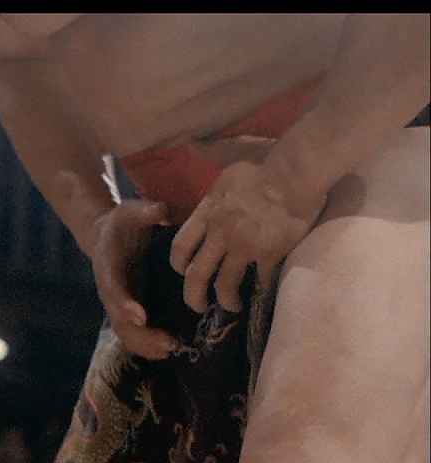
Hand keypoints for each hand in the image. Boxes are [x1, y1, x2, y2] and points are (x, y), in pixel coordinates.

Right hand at [88, 199, 178, 359]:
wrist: (106, 235)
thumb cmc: (123, 222)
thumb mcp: (130, 209)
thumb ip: (146, 210)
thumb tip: (164, 210)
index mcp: (107, 266)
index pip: (114, 288)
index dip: (125, 304)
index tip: (141, 317)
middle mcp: (109, 290)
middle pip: (119, 320)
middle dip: (142, 335)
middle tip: (168, 343)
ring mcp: (117, 303)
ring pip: (125, 332)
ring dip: (147, 345)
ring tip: (172, 349)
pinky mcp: (128, 309)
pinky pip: (133, 333)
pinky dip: (148, 345)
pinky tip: (169, 350)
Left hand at [170, 135, 325, 312]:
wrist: (296, 172)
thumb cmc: (266, 160)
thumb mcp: (232, 152)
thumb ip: (211, 152)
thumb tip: (192, 143)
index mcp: (208, 212)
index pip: (181, 245)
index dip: (178, 264)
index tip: (181, 272)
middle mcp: (219, 234)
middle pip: (195, 274)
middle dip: (192, 296)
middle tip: (197, 306)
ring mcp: (242, 246)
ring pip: (225, 284)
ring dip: (226, 300)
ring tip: (232, 306)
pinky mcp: (268, 255)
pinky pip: (260, 280)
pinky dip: (260, 290)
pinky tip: (263, 293)